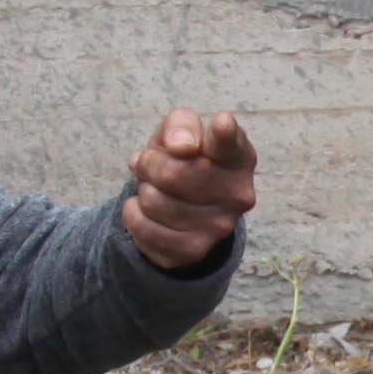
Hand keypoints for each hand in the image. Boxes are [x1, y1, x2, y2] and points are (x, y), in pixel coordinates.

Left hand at [120, 109, 258, 270]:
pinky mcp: (194, 250)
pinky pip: (144, 227)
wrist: (183, 211)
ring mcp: (219, 226)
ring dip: (143, 190)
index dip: (222, 131)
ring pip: (153, 200)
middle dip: (149, 164)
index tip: (221, 123)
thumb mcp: (181, 131)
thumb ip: (182, 124)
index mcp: (239, 157)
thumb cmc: (183, 160)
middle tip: (150, 164)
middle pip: (172, 172)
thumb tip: (181, 146)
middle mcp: (237, 194)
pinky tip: (145, 209)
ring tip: (154, 188)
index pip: (230, 141)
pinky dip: (133, 213)